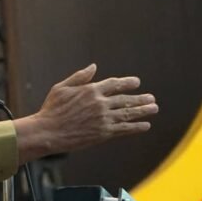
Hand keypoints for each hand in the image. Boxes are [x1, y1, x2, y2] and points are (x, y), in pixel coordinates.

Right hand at [13, 64, 157, 163]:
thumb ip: (79, 77)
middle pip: (126, 99)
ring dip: (143, 111)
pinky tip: (145, 125)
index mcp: (90, 90)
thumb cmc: (51, 109)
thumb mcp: (61, 88)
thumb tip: (94, 67)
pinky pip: (124, 129)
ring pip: (128, 113)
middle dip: (140, 98)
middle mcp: (100, 103)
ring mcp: (103, 118)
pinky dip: (136, 127)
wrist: (48, 132)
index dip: (127, 83)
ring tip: (154, 109)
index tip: (136, 83)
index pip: (115, 84)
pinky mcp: (103, 133)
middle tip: (151, 98)